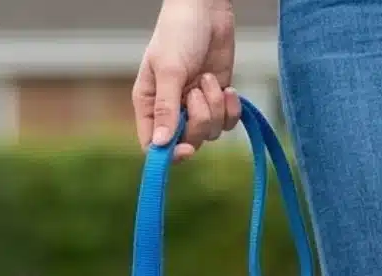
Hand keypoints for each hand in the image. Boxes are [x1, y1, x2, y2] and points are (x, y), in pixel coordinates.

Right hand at [133, 0, 241, 160]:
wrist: (206, 9)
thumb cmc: (178, 32)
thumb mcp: (169, 70)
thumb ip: (166, 108)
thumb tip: (161, 144)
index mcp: (149, 104)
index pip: (153, 145)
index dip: (169, 154)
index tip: (187, 148)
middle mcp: (171, 109)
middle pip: (186, 140)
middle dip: (199, 119)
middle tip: (198, 91)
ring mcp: (196, 105)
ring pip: (209, 131)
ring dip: (215, 106)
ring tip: (208, 78)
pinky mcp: (217, 98)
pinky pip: (227, 122)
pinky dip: (231, 108)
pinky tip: (229, 88)